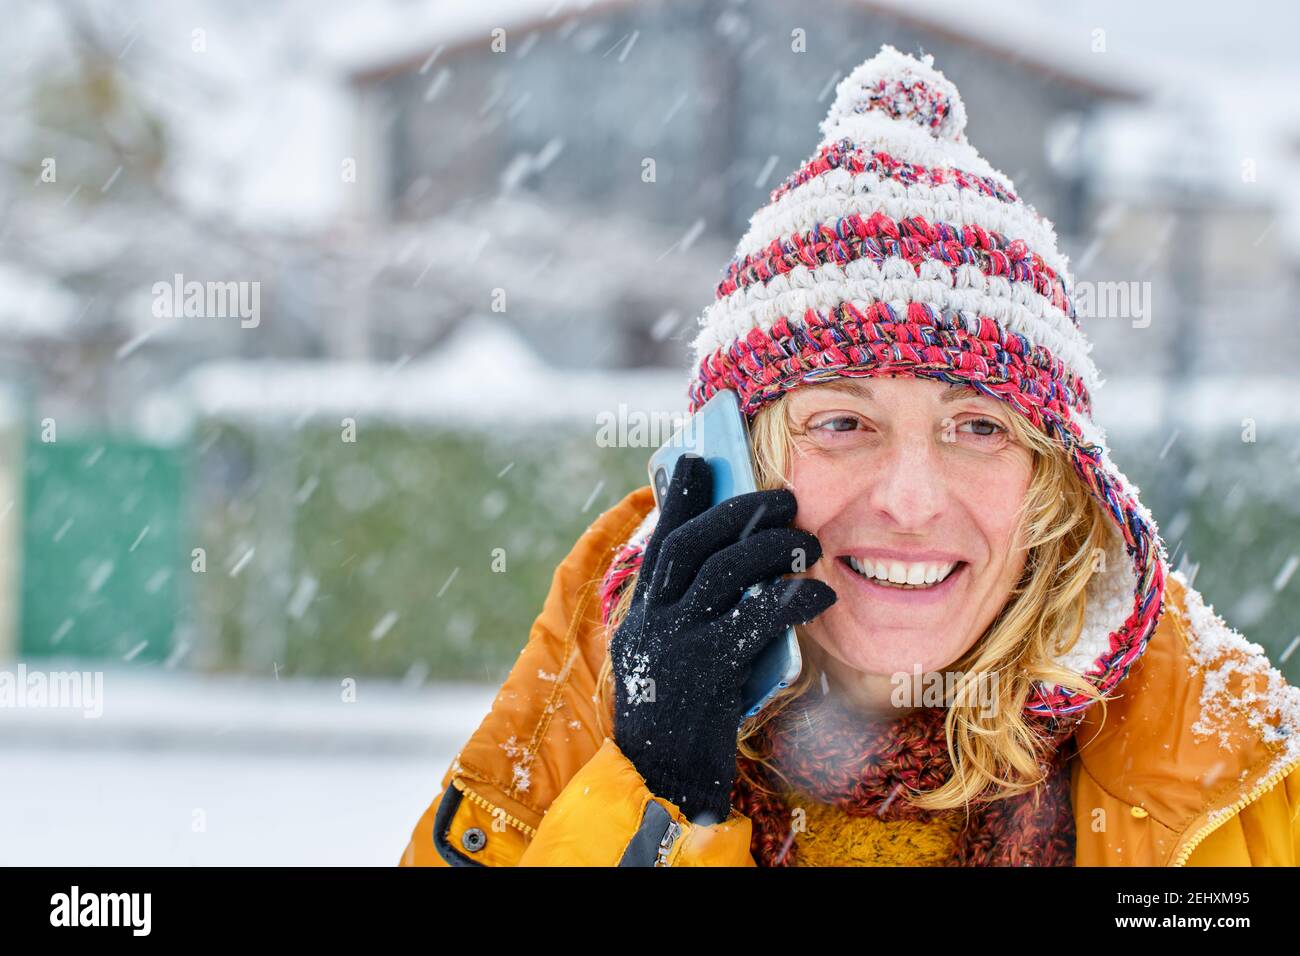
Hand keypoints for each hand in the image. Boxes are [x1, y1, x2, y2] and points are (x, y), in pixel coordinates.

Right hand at [611, 453, 836, 824]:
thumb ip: (698, 613)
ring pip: (721, 572)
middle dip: (739, 511)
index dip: (679, 497)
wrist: (663, 782)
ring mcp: (673, 644)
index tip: (698, 459)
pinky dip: (791, 599)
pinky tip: (819, 594)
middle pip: (691, 544)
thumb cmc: (686, 718)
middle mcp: (649, 621)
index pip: (660, 541)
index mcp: (641, 614)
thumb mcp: (679, 658)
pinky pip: (753, 619)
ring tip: (807, 541)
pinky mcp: (705, 672)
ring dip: (770, 548)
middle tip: (784, 498)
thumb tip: (744, 566)